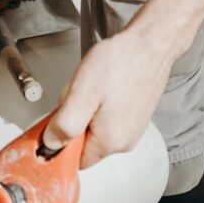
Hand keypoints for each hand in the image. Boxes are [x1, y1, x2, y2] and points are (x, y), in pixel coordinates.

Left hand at [43, 30, 172, 168]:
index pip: (74, 160)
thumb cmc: (121, 62)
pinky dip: (101, 106)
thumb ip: (63, 125)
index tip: (58, 120)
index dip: (61, 142)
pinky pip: (109, 120)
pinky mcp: (136, 118)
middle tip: (80, 96)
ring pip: (96, 130)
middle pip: (85, 144)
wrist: (151, 42)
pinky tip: (105, 88)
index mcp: (109, 142)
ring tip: (95, 89)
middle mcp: (124, 142)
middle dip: (75, 123)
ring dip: (88, 112)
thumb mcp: (81, 94)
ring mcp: (132, 131)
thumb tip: (51, 144)